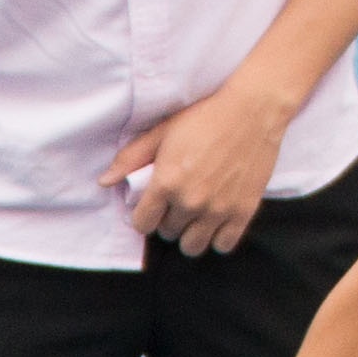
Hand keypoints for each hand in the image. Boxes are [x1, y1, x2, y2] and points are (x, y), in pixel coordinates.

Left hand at [106, 78, 291, 255]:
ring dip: (190, 234)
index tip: (152, 207)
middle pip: (168, 233)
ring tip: (195, 216)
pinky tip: (216, 221)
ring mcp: (218, 209)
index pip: (142, 224)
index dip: (144, 216)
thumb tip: (105, 181)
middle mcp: (191, 200)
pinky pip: (223, 245)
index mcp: (167, 182)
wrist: (253, 110)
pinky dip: (218, 238)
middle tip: (178, 202)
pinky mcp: (243, 212)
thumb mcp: (162, 131)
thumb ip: (131, 158)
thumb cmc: (205, 116)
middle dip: (169, 220)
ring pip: (193, 246)